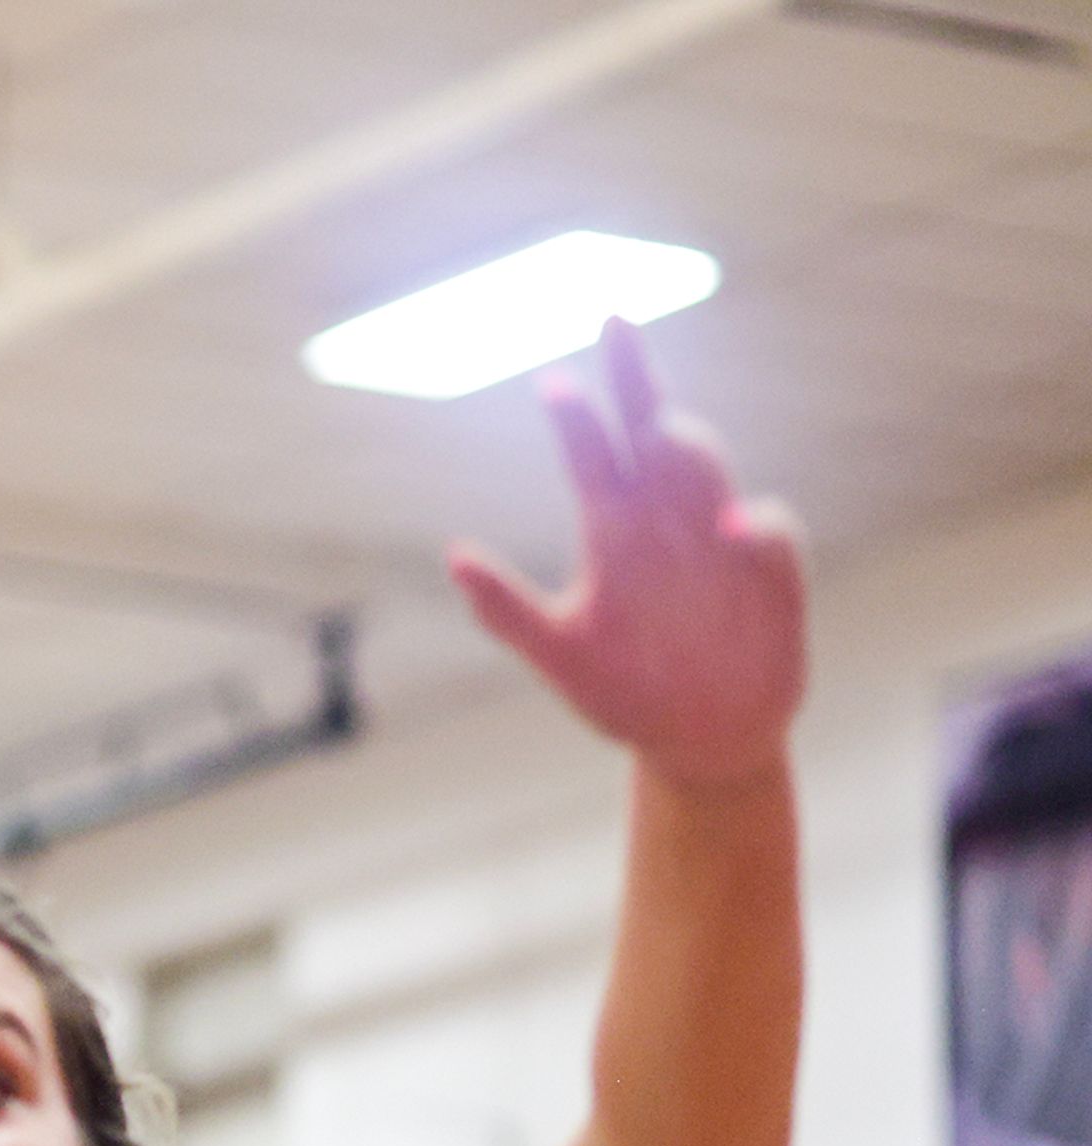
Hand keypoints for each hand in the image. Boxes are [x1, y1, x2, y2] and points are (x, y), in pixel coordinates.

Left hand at [449, 317, 807, 790]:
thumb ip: (507, 609)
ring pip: (707, 474)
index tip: (552, 379)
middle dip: (637, 382)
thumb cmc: (625, 690)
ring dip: (686, 451)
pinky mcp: (772, 577)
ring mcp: (723, 544)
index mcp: (615, 532)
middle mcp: (669, 522)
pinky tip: (732, 528)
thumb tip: (455, 557)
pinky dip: (758, 529)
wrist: (696, 739)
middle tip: (613, 324)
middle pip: (656, 434)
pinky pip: (771, 537)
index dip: (580, 414)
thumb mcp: (557, 652)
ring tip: (661, 430)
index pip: (597, 453)